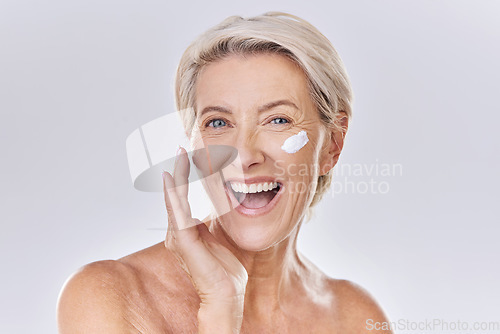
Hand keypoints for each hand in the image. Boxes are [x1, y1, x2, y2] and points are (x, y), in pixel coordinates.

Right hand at [162, 146, 247, 332]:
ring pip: (174, 200)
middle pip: (174, 195)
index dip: (182, 177)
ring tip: (180, 155)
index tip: (187, 156)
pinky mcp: (183, 241)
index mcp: (185, 231)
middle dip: (178, 171)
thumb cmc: (224, 269)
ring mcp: (178, 237)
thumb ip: (210, 224)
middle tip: (181, 148)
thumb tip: (216, 207)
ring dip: (176, 176)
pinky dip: (173, 193)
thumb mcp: (217, 238)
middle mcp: (177, 233)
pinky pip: (176, 212)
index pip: (180, 198)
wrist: (226, 293)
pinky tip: (171, 177)